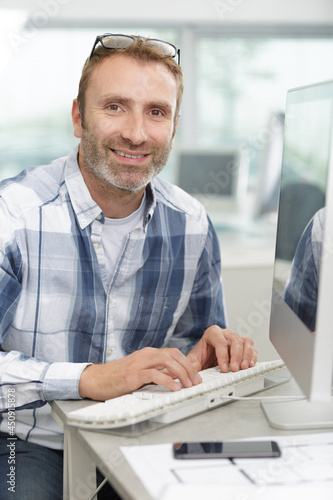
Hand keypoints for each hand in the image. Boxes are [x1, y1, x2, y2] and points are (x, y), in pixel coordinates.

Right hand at [78, 347, 201, 400]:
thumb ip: (154, 372)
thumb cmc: (116, 378)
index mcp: (147, 353)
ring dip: (182, 373)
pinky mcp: (133, 375)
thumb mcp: (139, 372)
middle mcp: (145, 355)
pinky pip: (155, 374)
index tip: (196, 375)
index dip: (187, 363)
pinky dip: (168, 381)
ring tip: (189, 385)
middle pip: (173, 355)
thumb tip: (174, 379)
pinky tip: (175, 388)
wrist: (95, 379)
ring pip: (167, 361)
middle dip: (188, 368)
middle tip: (196, 381)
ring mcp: (139, 363)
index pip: (173, 352)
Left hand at [187, 325, 257, 372]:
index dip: (223, 355)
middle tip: (234, 369)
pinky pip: (252, 348)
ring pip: (246, 342)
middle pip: (235, 339)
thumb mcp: (192, 361)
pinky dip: (253, 357)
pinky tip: (250, 365)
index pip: (220, 340)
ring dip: (247, 355)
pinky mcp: (243, 347)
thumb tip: (191, 373)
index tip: (224, 368)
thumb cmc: (200, 357)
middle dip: (236, 355)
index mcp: (212, 333)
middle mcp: (225, 334)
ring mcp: (235, 339)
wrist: (206, 359)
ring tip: (244, 367)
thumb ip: (191, 365)